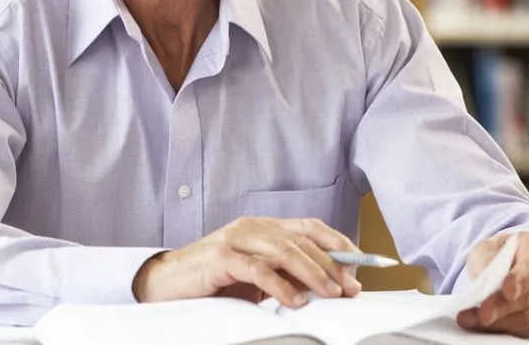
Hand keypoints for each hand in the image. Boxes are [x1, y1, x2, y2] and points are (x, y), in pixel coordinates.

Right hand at [132, 216, 362, 307]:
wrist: (166, 285)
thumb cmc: (212, 283)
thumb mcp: (257, 277)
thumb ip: (285, 274)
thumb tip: (328, 285)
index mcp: (263, 227)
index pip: (310, 227)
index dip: (339, 243)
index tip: (362, 265)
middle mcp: (252, 226)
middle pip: (302, 239)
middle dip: (332, 264)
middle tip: (350, 288)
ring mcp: (235, 238)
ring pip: (285, 250)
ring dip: (314, 273)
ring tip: (332, 294)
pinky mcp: (221, 257)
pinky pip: (259, 270)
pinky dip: (281, 286)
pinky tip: (296, 302)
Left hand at [456, 232, 528, 337]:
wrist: (514, 261)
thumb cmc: (504, 252)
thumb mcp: (489, 246)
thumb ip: (485, 260)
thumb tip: (481, 281)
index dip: (520, 281)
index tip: (507, 292)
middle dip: (503, 307)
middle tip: (482, 313)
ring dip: (500, 321)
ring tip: (475, 320)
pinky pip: (528, 329)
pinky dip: (505, 329)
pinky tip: (487, 325)